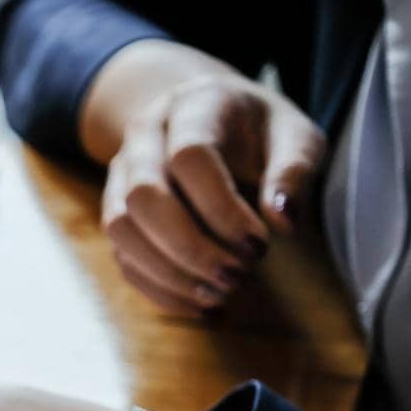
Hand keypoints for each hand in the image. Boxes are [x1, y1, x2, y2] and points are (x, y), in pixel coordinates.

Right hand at [101, 72, 324, 315]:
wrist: (204, 113)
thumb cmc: (258, 130)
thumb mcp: (294, 135)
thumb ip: (294, 170)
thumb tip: (283, 221)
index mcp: (192, 108)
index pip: (189, 158)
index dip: (222, 209)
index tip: (260, 244)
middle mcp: (144, 137)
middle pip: (143, 197)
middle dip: (190, 248)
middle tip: (237, 277)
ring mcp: (121, 175)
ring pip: (120, 229)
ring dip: (168, 272)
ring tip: (218, 295)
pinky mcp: (115, 211)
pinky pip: (122, 256)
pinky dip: (158, 288)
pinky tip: (199, 303)